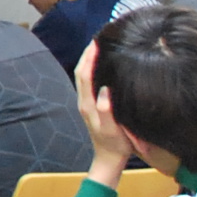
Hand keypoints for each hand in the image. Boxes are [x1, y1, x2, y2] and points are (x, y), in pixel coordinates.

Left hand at [74, 43, 130, 181]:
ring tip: (100, 45)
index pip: (84, 75)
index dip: (88, 57)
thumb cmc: (115, 144)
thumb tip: (104, 90)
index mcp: (88, 104)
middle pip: (81, 71)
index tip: (96, 42)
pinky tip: (103, 64)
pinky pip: (90, 81)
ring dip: (89, 59)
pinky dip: (93, 68)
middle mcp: (84, 101)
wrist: (109, 158)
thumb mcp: (112, 129)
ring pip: (84, 76)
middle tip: (98, 37)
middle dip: (87, 53)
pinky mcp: (93, 105)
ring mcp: (88, 102)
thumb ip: (106, 111)